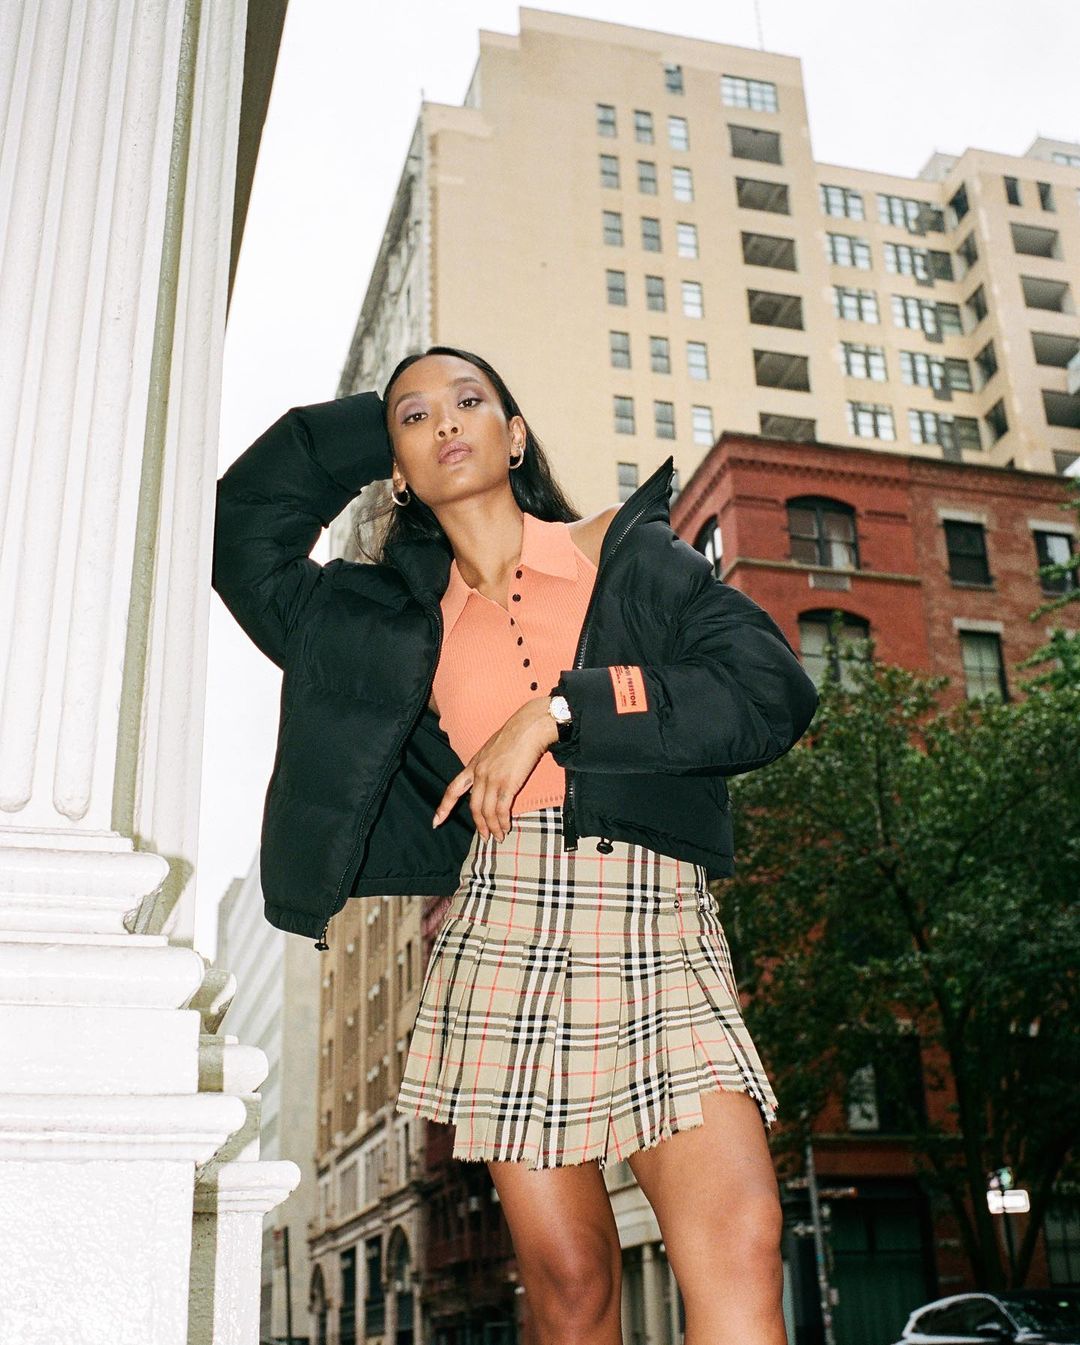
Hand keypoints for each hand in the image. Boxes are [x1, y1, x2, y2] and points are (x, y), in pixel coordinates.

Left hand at [432, 697, 559, 839]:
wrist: (528, 727)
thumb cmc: (514, 735)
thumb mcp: (490, 750)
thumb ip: (486, 766)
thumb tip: (486, 781)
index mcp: (473, 765)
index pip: (453, 790)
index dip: (443, 807)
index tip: (436, 822)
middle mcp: (479, 774)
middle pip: (473, 806)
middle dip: (478, 825)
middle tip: (484, 837)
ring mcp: (493, 779)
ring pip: (487, 811)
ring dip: (492, 827)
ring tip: (498, 837)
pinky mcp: (508, 783)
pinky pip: (501, 809)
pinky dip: (503, 822)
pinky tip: (506, 827)